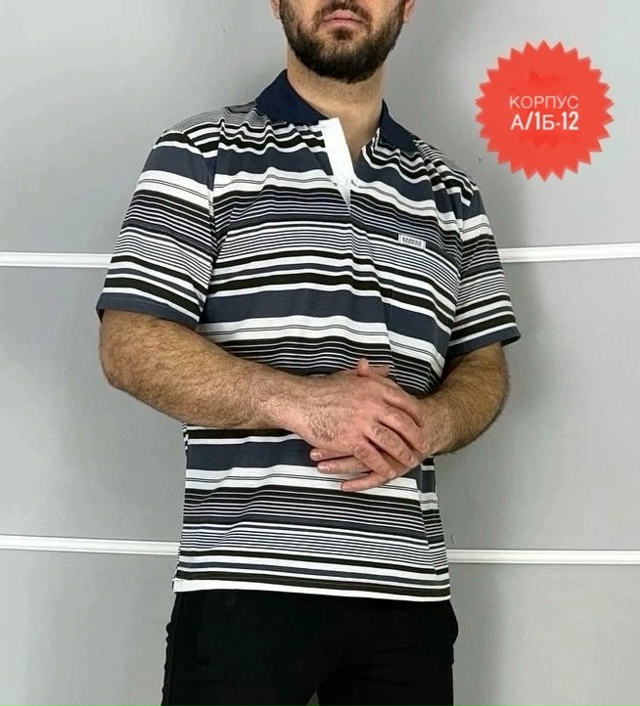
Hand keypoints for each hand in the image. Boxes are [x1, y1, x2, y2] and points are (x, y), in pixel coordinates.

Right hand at [293, 359, 428, 482]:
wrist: (300, 402)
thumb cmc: (322, 389)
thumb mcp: (350, 376)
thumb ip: (371, 375)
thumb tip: (386, 369)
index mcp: (373, 388)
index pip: (403, 401)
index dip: (415, 413)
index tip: (422, 422)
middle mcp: (371, 405)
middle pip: (401, 423)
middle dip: (415, 436)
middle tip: (423, 444)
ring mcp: (361, 423)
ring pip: (390, 442)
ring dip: (402, 453)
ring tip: (411, 461)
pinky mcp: (350, 440)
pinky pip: (371, 456)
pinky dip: (382, 465)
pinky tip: (389, 471)